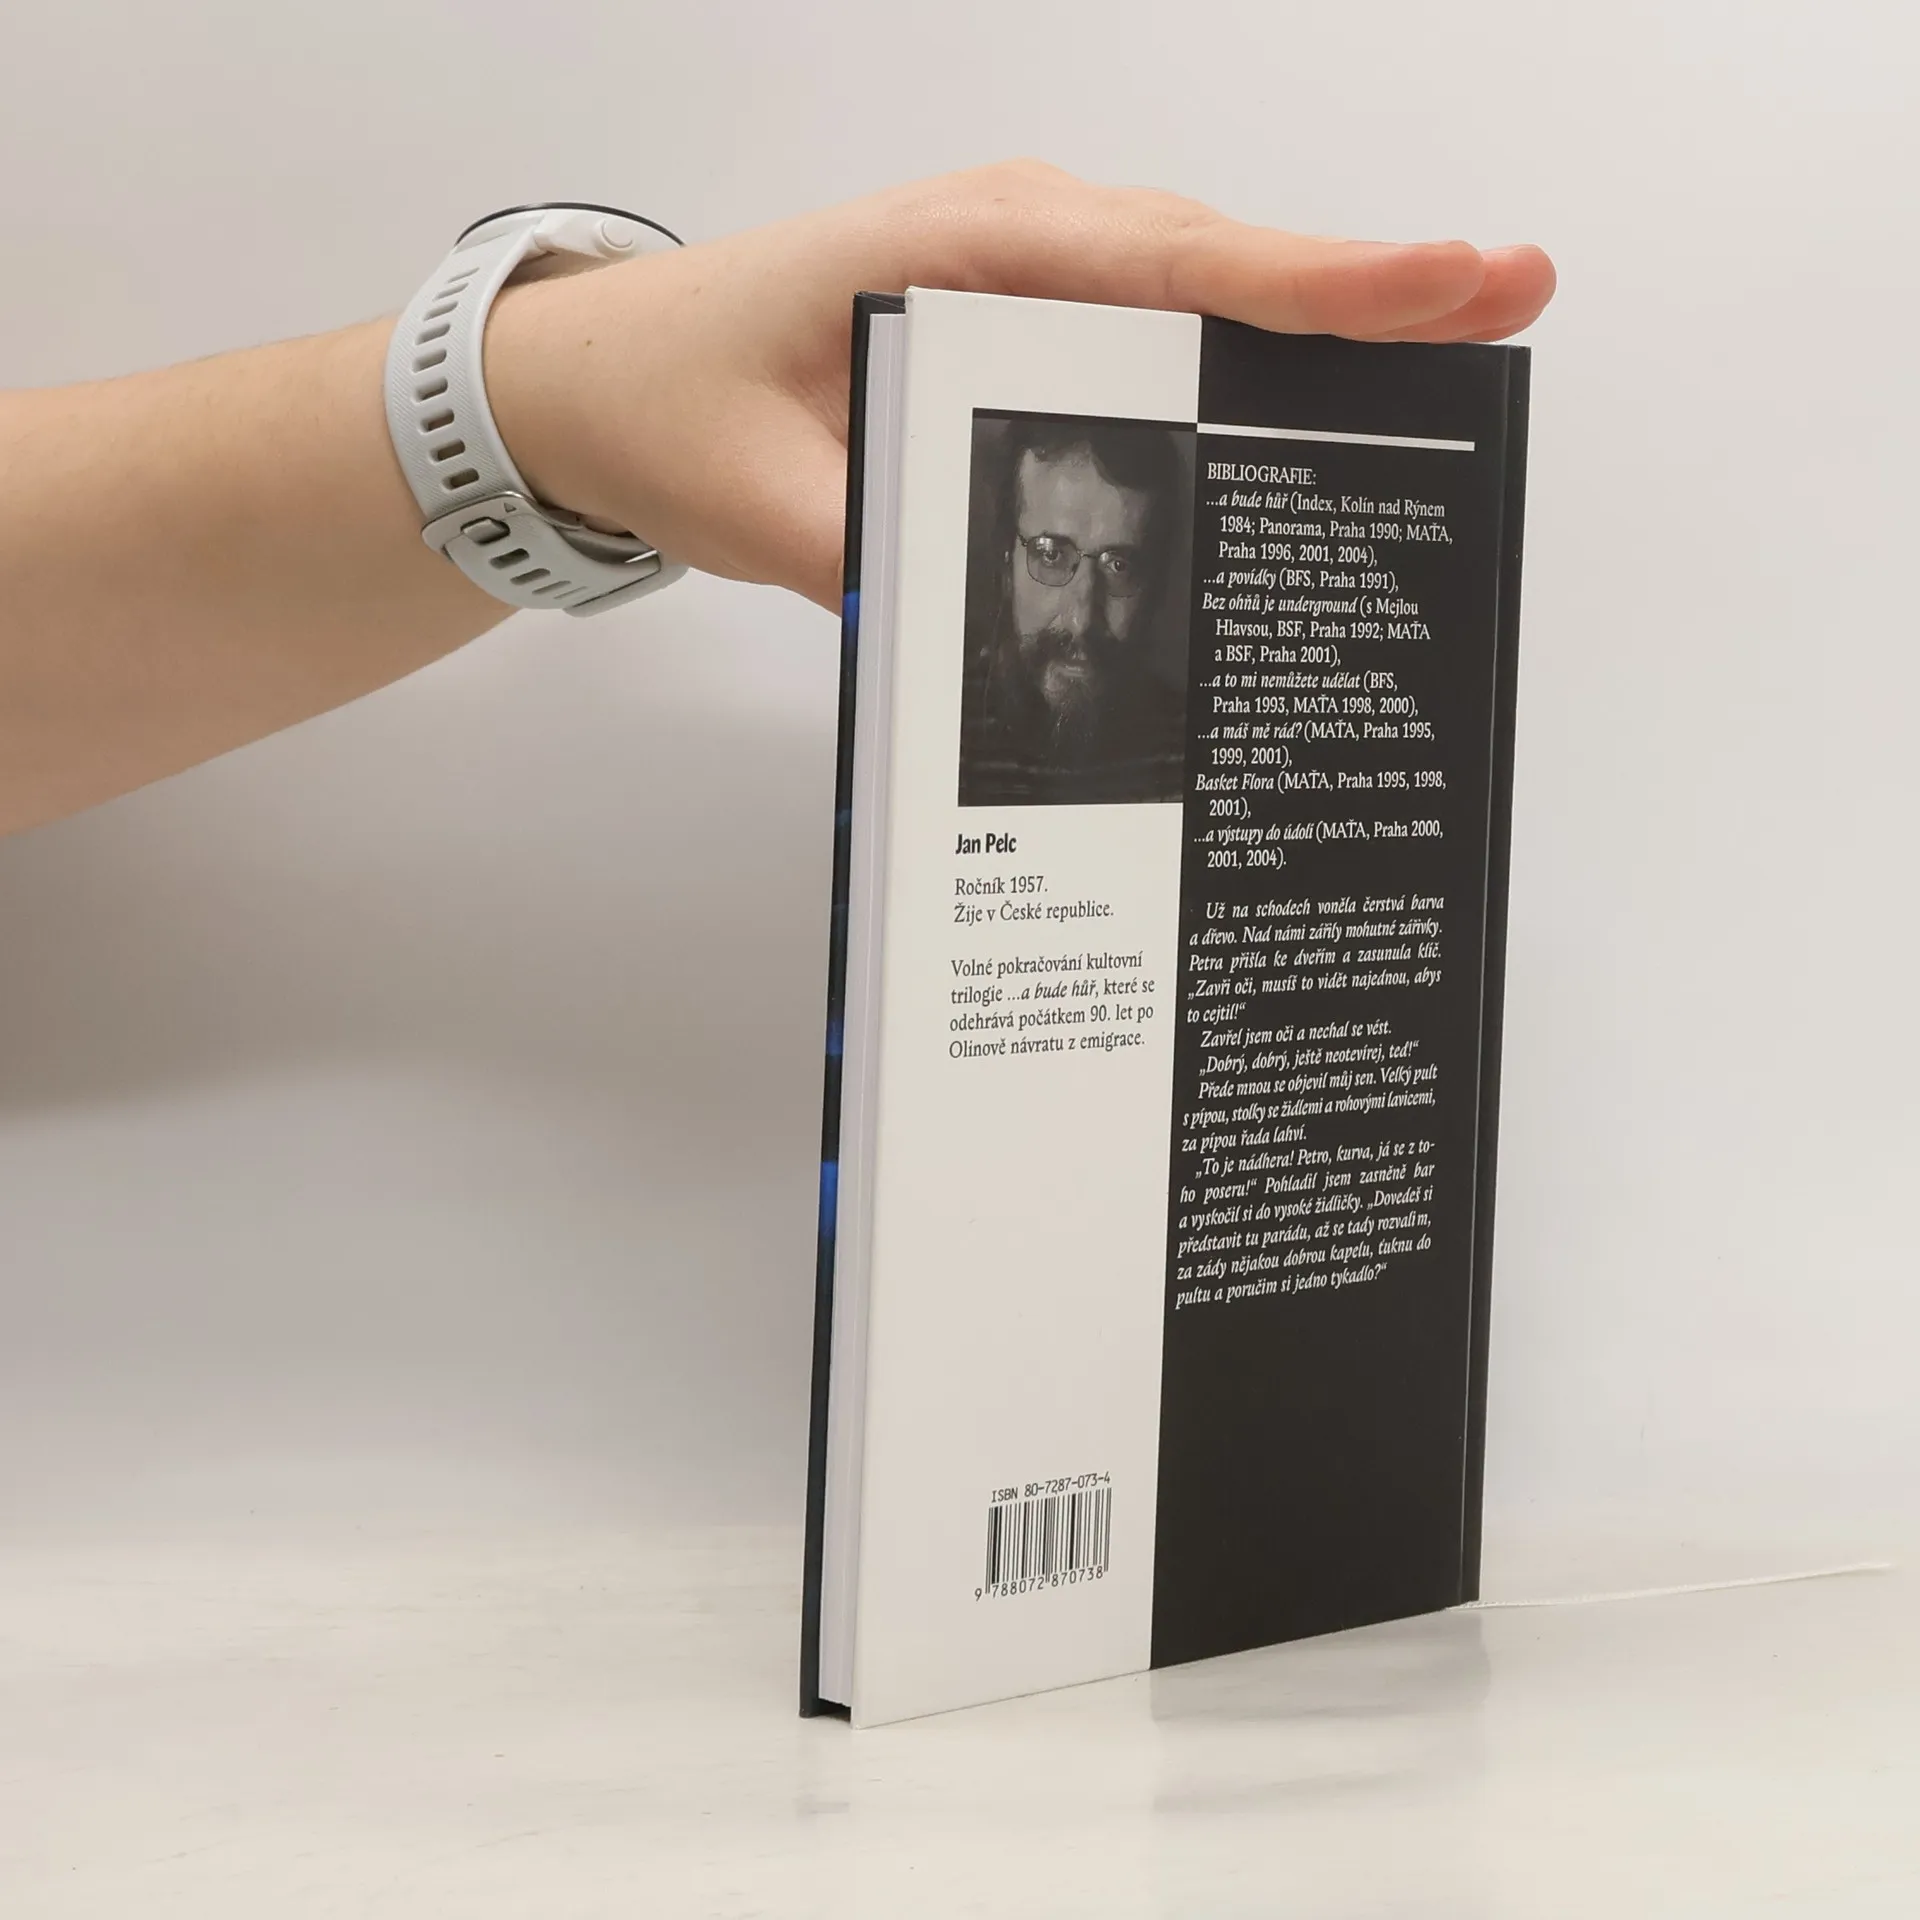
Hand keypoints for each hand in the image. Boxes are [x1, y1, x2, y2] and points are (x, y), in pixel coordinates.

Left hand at [488, 161, 1555, 610]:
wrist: (600, 383)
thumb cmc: (676, 407)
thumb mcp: (767, 503)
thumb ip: (886, 557)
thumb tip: (1007, 633)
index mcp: (968, 251)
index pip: (1178, 264)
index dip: (1326, 281)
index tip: (1462, 278)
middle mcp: (1016, 246)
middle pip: (1221, 267)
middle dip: (1366, 292)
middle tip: (1515, 302)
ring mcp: (1022, 284)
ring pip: (1197, 299)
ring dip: (1312, 333)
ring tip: (1449, 363)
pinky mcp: (1017, 335)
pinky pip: (1148, 342)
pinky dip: (1230, 372)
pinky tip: (1294, 424)